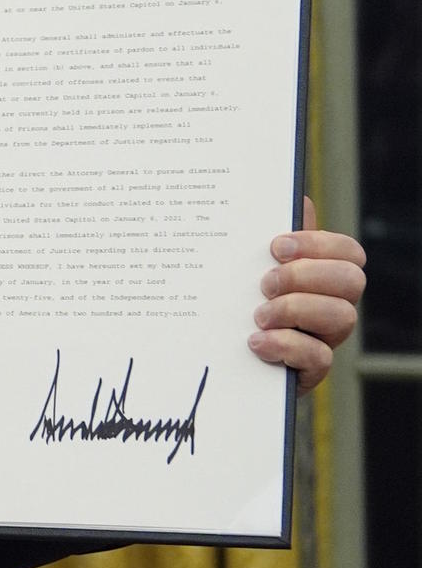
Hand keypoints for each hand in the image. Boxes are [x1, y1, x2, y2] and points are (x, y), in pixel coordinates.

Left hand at [252, 197, 364, 392]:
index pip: (348, 251)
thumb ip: (266, 236)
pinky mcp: (310, 369)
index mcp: (320, 274)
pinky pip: (320, 357)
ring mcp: (324, 337)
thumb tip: (295, 198)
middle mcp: (331, 303)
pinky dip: (287, 345)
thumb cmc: (233, 301)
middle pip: (352, 280)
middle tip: (264, 283)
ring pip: (343, 316)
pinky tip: (256, 341)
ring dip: (296, 310)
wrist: (214, 355)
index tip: (275, 246)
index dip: (318, 244)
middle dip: (306, 276)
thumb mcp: (242, 266)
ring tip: (258, 315)